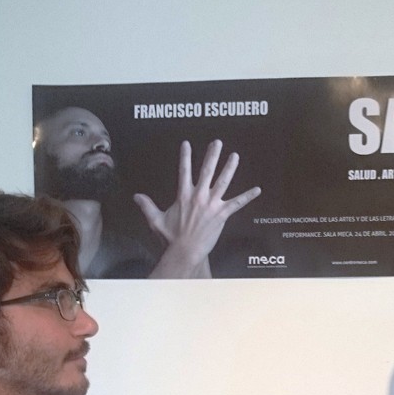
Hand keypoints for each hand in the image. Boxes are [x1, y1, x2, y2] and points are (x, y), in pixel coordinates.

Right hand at [133, 139, 260, 276]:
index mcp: (184, 195)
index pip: (184, 171)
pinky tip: (257, 190)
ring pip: (223, 182)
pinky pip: (237, 203)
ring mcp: (212, 204)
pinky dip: (248, 196)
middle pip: (207, 170)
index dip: (185, 156)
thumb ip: (147, 206)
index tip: (187, 144)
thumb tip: (136, 196)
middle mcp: (199, 196)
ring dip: (230, 168)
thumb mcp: (155, 220)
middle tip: (217, 143)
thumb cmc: (171, 238)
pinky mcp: (222, 214)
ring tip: (235, 156)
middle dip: (212, 155)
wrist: (185, 251)